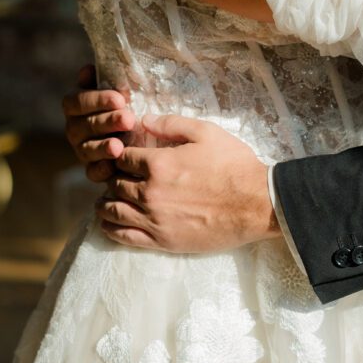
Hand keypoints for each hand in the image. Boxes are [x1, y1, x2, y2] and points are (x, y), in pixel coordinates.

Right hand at [62, 64, 134, 182]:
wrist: (138, 128)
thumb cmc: (125, 102)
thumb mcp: (118, 85)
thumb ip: (104, 76)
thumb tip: (87, 69)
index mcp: (76, 106)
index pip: (76, 102)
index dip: (96, 100)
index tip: (120, 99)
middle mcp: (75, 128)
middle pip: (85, 126)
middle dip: (107, 122)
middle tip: (128, 119)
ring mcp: (83, 150)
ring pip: (88, 149)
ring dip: (103, 147)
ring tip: (119, 146)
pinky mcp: (93, 169)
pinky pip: (93, 172)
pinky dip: (102, 170)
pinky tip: (113, 166)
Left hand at [96, 115, 279, 251]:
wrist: (256, 204)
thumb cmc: (234, 165)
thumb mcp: (205, 132)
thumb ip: (170, 124)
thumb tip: (143, 120)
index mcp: (159, 164)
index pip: (123, 158)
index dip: (123, 154)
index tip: (127, 155)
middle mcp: (150, 193)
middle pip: (115, 183)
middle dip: (115, 176)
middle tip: (121, 175)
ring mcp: (154, 220)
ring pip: (112, 211)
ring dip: (107, 201)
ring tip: (110, 197)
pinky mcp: (161, 242)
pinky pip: (123, 236)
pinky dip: (110, 228)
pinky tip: (110, 221)